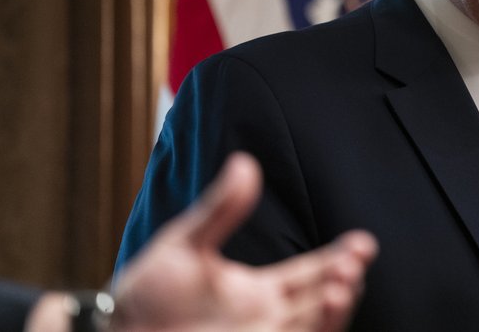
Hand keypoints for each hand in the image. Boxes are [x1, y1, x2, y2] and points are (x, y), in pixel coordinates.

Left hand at [109, 152, 376, 331]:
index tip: (362, 243)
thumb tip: (245, 163)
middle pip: (323, 300)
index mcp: (261, 291)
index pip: (313, 273)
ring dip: (336, 309)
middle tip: (354, 259)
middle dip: (345, 280)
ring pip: (315, 327)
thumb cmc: (146, 293)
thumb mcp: (185, 244)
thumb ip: (221, 209)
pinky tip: (321, 311)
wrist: (116, 330)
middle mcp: (268, 318)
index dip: (341, 258)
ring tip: (343, 284)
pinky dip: (316, 331)